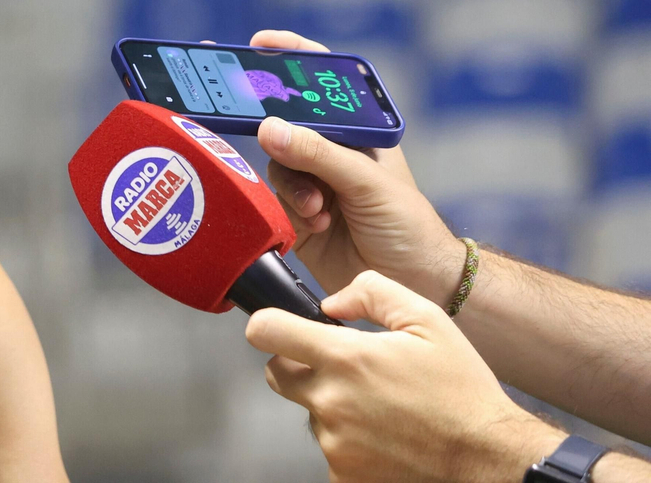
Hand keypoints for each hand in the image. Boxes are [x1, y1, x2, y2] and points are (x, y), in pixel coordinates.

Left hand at [246, 271, 561, 482]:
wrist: (491, 458)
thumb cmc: (462, 391)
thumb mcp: (427, 320)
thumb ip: (372, 293)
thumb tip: (331, 302)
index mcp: (345, 360)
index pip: (266, 331)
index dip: (268, 324)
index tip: (280, 327)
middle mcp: (331, 402)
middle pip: (278, 374)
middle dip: (300, 365)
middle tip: (345, 369)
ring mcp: (335, 444)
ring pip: (310, 413)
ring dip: (332, 406)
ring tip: (381, 408)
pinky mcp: (344, 476)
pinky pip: (331, 449)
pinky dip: (349, 442)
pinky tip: (384, 436)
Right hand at [248, 29, 464, 303]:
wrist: (415, 287)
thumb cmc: (410, 226)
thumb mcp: (368, 183)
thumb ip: (318, 154)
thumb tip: (268, 128)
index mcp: (358, 131)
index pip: (321, 83)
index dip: (291, 58)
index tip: (259, 44)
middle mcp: (331, 151)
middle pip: (287, 121)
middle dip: (268, 121)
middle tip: (235, 106)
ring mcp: (312, 182)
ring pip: (276, 162)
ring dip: (293, 185)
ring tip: (317, 208)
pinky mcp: (295, 215)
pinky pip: (273, 197)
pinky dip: (290, 208)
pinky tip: (315, 223)